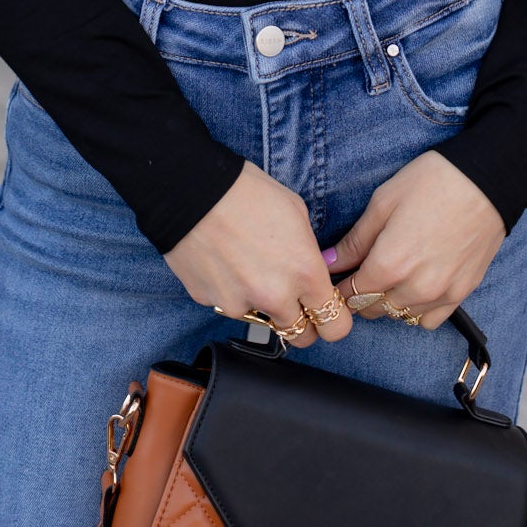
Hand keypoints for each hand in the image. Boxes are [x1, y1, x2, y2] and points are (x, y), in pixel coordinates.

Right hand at [164, 161, 353, 347]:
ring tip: (248, 265)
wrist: (190, 189)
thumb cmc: (247, 191)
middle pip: (302, 337)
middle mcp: (275, 297)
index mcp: (305, 273)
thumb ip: (308, 252)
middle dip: (302, 322)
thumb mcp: (296, 213)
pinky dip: (231, 292)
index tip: (326, 309)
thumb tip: (308, 271)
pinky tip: (224, 261)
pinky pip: (229, 306)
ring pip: (262, 321)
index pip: (336, 326)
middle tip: (292, 299)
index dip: (334, 319)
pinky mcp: (210, 302)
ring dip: (262, 304)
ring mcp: (239, 304)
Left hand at [327, 153, 505, 329]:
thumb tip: (328, 262)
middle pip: (372, 309)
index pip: (350, 295)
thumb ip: (354, 241)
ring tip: (391, 274)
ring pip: (399, 316)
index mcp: (389, 265)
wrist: (487, 181)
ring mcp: (441, 294)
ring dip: (388, 302)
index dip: (340, 286)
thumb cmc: (432, 182)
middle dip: (361, 294)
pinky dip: (417, 309)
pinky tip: (415, 285)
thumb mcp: (383, 203)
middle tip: (363, 271)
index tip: (339, 275)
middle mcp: (414, 288)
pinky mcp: (462, 293)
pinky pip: (429, 320)